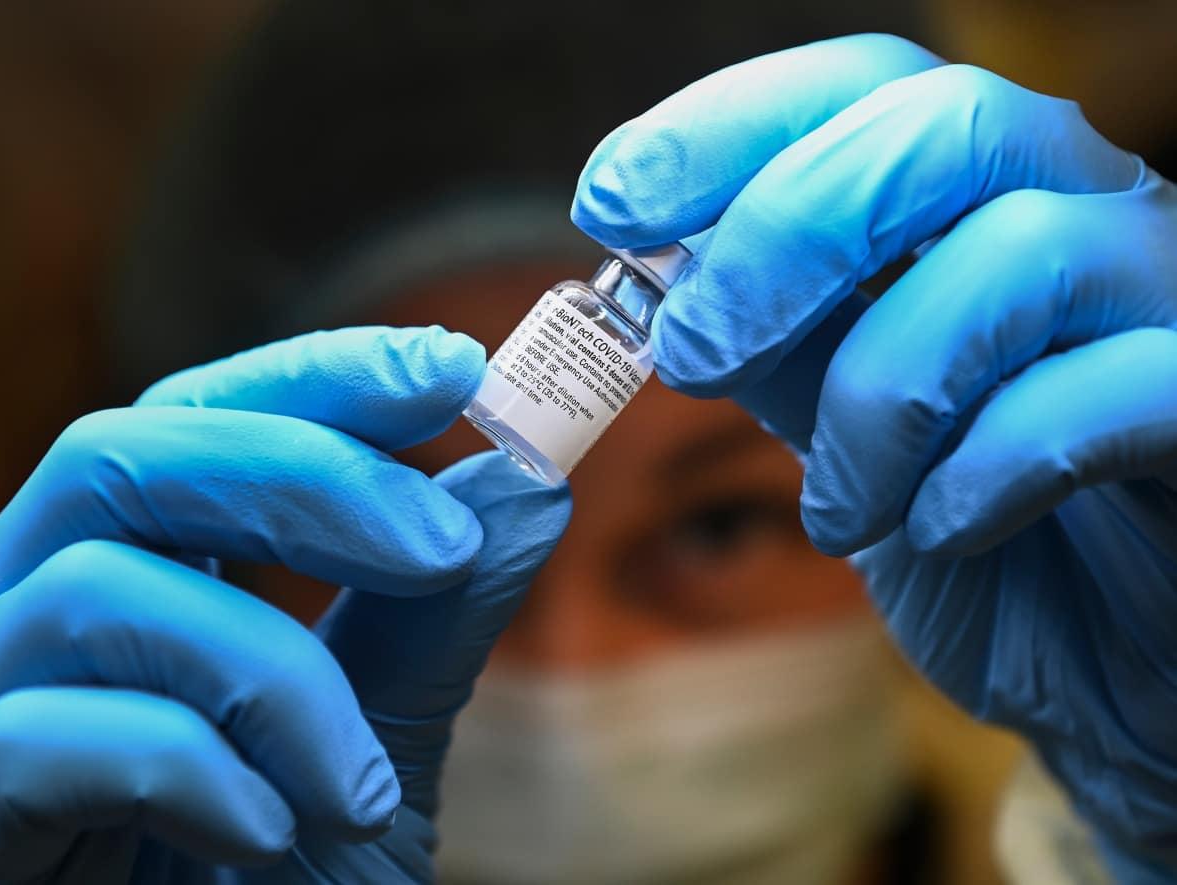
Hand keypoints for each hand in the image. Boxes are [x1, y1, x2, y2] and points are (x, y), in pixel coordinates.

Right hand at [0, 326, 570, 883]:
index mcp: (140, 571)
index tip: (455, 369)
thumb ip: (434, 617)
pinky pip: (43, 733)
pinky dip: (186, 771)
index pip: (203, 416)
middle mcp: (40, 606)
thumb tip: (526, 483)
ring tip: (359, 787)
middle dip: (304, 475)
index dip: (323, 377)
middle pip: (126, 451)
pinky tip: (268, 833)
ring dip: (272, 676)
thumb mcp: (377, 740)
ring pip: (101, 585)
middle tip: (441, 543)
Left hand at [573, 33, 1176, 879]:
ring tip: (835, 512)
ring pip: (1022, 254)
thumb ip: (770, 343)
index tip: (611, 201)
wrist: (1109, 656)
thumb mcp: (838, 423)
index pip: (860, 86)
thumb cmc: (973, 523)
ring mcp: (1163, 299)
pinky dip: (988, 466)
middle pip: (943, 124)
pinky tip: (935, 528)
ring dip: (878, 394)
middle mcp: (1080, 209)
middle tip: (695, 353)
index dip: (727, 125)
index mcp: (977, 195)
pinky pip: (1112, 391)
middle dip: (787, 232)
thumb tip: (660, 283)